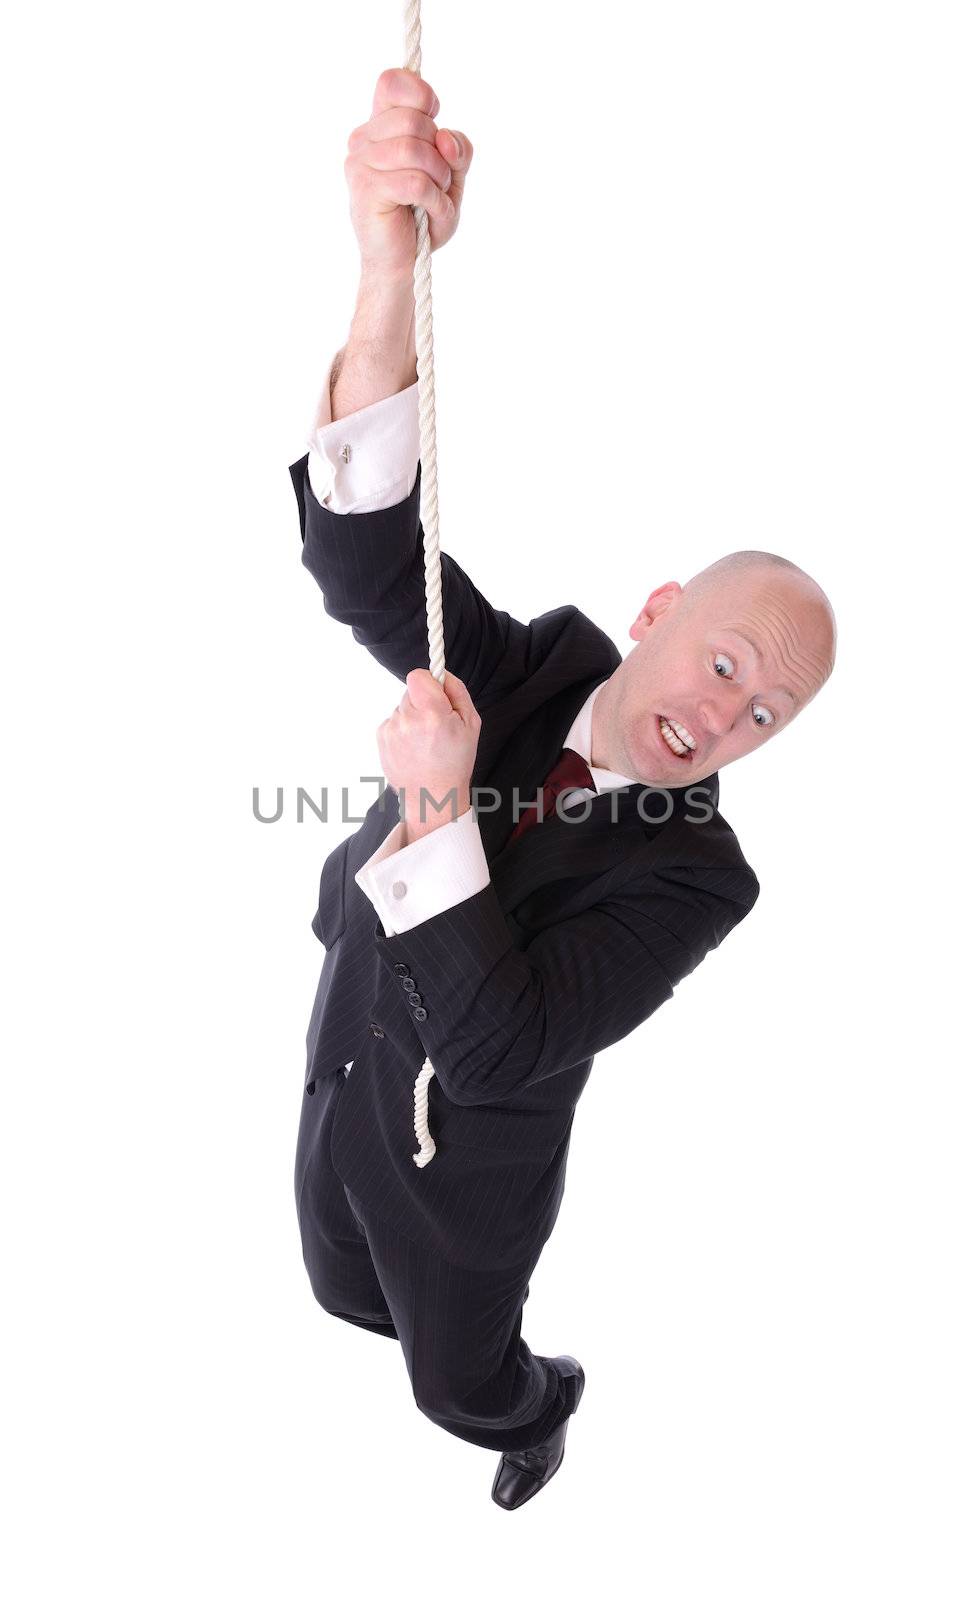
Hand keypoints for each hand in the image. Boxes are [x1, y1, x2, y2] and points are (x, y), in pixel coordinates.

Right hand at [344, 67, 473, 279]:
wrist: (402, 266)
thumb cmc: (422, 218)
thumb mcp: (451, 177)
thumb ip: (457, 150)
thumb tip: (446, 138)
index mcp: (380, 127)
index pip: (393, 81)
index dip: (422, 95)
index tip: (434, 123)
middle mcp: (364, 140)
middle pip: (414, 118)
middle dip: (441, 154)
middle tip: (438, 182)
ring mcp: (360, 164)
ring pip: (415, 149)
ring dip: (440, 179)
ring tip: (435, 199)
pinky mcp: (366, 190)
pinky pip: (414, 181)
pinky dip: (434, 200)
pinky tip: (430, 213)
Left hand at [376, 668, 480, 839]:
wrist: (432, 796)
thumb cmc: (455, 761)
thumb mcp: (471, 723)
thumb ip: (457, 691)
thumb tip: (442, 673)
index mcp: (432, 714)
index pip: (418, 675)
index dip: (429, 682)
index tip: (436, 695)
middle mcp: (408, 719)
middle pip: (411, 691)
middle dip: (424, 702)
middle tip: (436, 726)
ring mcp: (392, 729)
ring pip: (402, 707)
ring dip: (413, 717)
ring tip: (425, 741)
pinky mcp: (382, 737)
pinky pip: (394, 721)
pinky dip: (403, 729)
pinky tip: (413, 747)